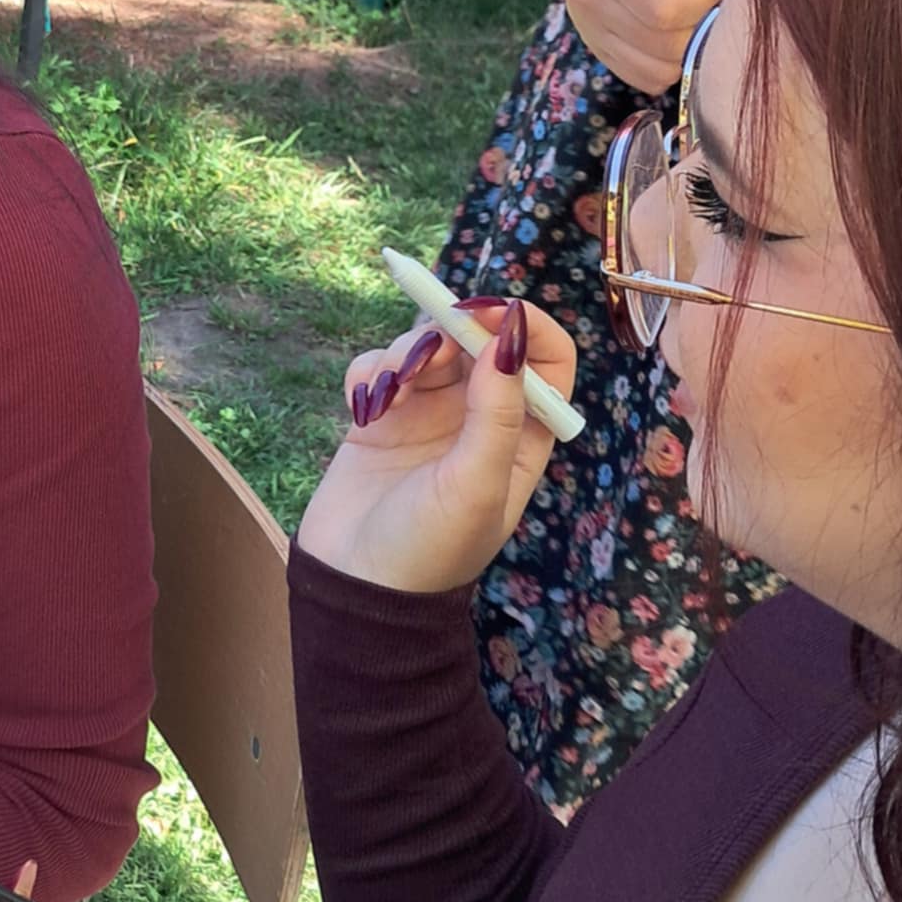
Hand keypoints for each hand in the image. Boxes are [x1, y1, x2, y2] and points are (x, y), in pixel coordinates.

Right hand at [295, 302, 576, 594]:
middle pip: (479, 340)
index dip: (524, 327)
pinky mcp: (380, 416)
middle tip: (426, 352)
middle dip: (451, 332)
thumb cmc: (429, 549)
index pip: (546, 360)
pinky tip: (363, 409)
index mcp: (522, 435)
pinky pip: (380, 367)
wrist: (355, 588)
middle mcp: (479, 417)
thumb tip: (511, 337)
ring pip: (425, 345)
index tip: (486, 314)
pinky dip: (370, 373)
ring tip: (388, 394)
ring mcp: (426, 413)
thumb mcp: (476, 484)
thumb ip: (497, 412)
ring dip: (405, 353)